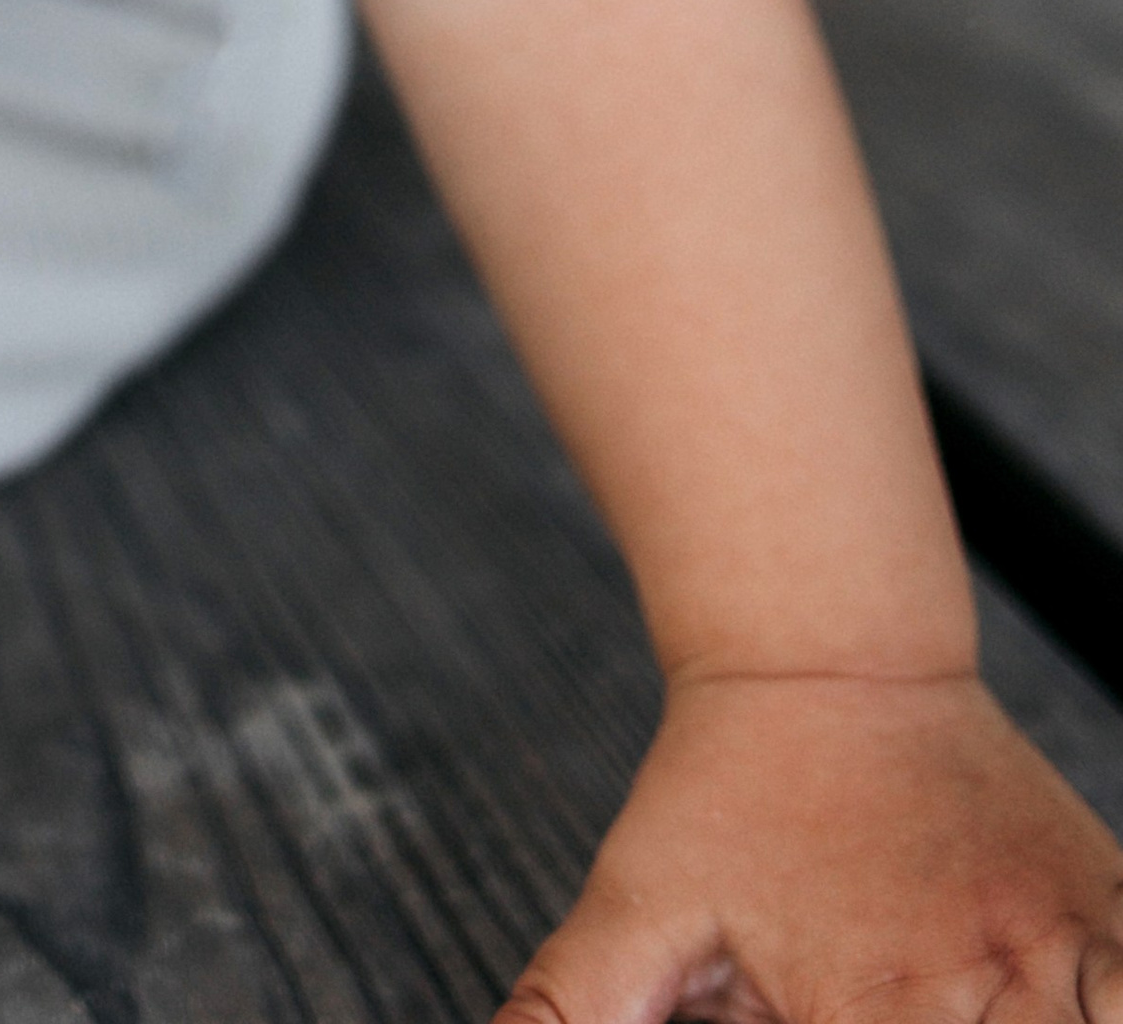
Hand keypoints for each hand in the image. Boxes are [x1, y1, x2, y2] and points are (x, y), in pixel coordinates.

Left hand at [507, 669, 1122, 1023]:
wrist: (825, 653)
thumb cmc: (728, 785)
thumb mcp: (632, 909)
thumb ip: (573, 1008)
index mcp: (857, 1016)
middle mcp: (969, 995)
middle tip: (903, 1018)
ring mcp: (1051, 952)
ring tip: (999, 1017)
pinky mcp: (1106, 912)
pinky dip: (1122, 1005)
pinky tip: (1089, 1004)